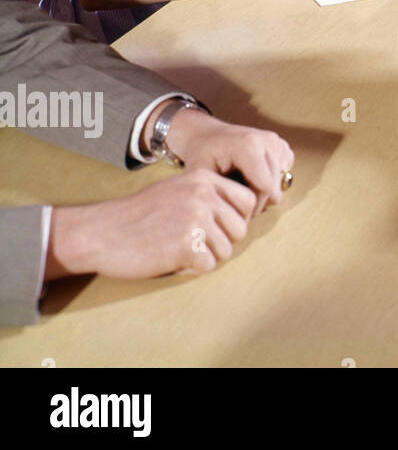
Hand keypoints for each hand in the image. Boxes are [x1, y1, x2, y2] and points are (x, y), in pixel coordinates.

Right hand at [46, 168, 257, 279]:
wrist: (99, 232)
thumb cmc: (137, 215)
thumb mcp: (176, 189)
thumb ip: (207, 194)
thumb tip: (242, 212)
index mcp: (204, 179)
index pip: (247, 200)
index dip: (236, 219)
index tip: (219, 229)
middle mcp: (204, 196)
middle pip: (240, 228)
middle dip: (222, 241)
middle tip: (196, 244)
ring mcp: (196, 219)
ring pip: (227, 250)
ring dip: (206, 257)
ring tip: (179, 251)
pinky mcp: (186, 246)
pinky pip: (209, 266)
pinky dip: (192, 269)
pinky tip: (172, 261)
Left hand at [161, 109, 294, 214]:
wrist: (208, 135)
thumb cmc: (202, 155)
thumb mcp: (202, 175)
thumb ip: (219, 194)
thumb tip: (233, 219)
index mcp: (250, 145)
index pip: (265, 188)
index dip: (253, 208)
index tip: (235, 213)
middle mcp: (268, 141)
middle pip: (275, 189)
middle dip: (257, 203)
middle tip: (237, 204)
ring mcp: (277, 143)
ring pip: (281, 185)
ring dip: (263, 193)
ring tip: (242, 189)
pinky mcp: (282, 147)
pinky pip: (283, 176)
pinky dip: (270, 182)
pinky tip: (252, 178)